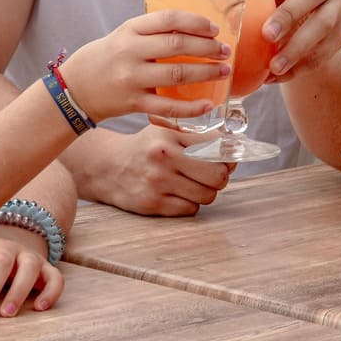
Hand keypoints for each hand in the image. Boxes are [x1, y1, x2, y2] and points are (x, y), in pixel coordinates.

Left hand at [0, 229, 62, 317]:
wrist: (9, 246)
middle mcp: (7, 247)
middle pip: (1, 262)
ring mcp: (29, 256)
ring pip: (29, 267)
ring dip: (18, 290)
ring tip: (7, 314)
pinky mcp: (47, 268)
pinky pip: (55, 277)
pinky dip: (51, 291)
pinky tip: (40, 308)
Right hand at [62, 10, 228, 124]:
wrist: (76, 88)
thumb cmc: (108, 57)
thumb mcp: (124, 34)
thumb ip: (153, 31)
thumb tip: (196, 29)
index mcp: (130, 29)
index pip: (168, 19)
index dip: (195, 22)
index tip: (214, 29)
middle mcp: (130, 51)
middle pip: (177, 45)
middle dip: (208, 48)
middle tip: (225, 51)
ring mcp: (131, 78)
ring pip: (177, 74)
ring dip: (206, 73)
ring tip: (224, 71)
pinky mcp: (133, 103)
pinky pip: (168, 107)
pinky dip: (191, 107)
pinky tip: (208, 105)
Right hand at [75, 124, 233, 216]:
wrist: (108, 167)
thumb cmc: (144, 148)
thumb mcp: (166, 131)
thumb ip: (197, 137)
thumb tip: (233, 148)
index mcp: (169, 136)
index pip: (216, 146)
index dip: (228, 154)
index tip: (227, 157)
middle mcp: (164, 158)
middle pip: (217, 175)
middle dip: (222, 176)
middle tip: (214, 173)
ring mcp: (158, 183)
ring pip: (207, 195)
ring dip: (206, 191)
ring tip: (194, 183)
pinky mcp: (153, 204)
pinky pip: (190, 209)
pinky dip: (191, 203)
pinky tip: (180, 194)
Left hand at [252, 0, 340, 80]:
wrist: (306, 19)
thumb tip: (230, 18)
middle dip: (289, 14)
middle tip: (267, 34)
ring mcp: (338, 8)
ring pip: (323, 26)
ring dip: (297, 48)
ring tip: (273, 66)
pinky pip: (324, 52)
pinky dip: (301, 66)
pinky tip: (279, 75)